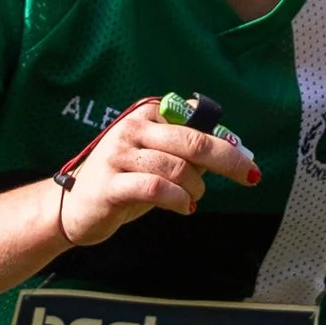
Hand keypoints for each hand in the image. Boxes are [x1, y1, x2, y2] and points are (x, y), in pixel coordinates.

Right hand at [59, 99, 260, 245]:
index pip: (195, 124)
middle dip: (228, 160)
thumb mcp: (158, 161)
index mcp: (146, 116)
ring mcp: (118, 155)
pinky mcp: (109, 184)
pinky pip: (156, 187)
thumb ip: (188, 154)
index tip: (246, 164)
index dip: (226, 144)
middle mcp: (131, 129)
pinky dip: (177, 199)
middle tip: (251, 177)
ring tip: (192, 199)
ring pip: (176, 167)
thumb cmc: (124, 183)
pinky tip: (183, 207)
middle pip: (192, 140)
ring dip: (195, 188)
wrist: (74, 208)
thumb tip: (233, 151)